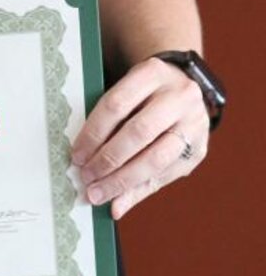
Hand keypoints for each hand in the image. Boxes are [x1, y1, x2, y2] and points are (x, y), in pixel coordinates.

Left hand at [71, 56, 208, 219]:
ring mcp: (193, 123)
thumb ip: (109, 116)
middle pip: (138, 132)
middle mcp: (178, 96)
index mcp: (153, 73)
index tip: (76, 154)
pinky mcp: (200, 149)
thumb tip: (81, 155)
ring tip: (99, 194)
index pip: (117, 104)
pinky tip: (119, 202)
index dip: (94, 132)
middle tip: (86, 177)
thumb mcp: (129, 89)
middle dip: (108, 160)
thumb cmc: (145, 91)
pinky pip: (166, 176)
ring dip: (123, 181)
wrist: (185, 88)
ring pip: (156, 159)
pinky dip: (139, 191)